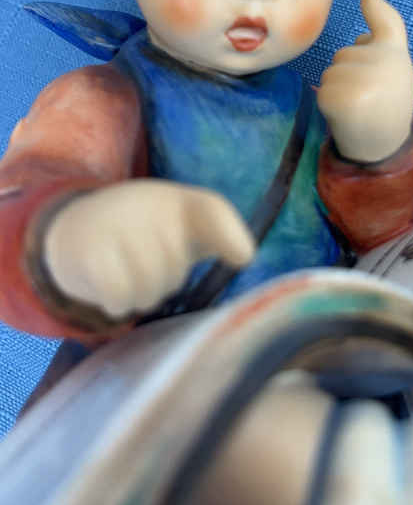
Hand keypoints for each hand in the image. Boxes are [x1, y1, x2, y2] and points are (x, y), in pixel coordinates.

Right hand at [44, 179, 254, 317]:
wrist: (75, 228)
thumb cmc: (145, 234)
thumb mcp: (182, 227)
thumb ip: (217, 237)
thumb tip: (244, 254)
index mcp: (179, 201)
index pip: (211, 209)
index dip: (230, 235)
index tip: (242, 258)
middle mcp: (148, 205)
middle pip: (176, 271)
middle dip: (164, 281)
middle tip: (146, 263)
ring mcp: (116, 225)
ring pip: (149, 289)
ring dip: (141, 296)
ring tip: (129, 275)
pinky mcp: (89, 250)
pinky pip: (120, 296)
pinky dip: (119, 303)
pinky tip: (112, 288)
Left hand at [317, 0, 412, 161]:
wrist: (383, 148)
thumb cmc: (387, 105)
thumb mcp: (393, 70)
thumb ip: (384, 35)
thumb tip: (367, 2)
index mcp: (398, 57)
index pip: (389, 24)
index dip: (377, 10)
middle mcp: (383, 66)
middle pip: (344, 54)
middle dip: (349, 73)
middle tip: (369, 98)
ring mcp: (360, 82)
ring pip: (331, 72)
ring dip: (339, 89)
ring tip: (359, 108)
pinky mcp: (338, 99)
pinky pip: (323, 90)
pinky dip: (330, 104)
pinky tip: (347, 116)